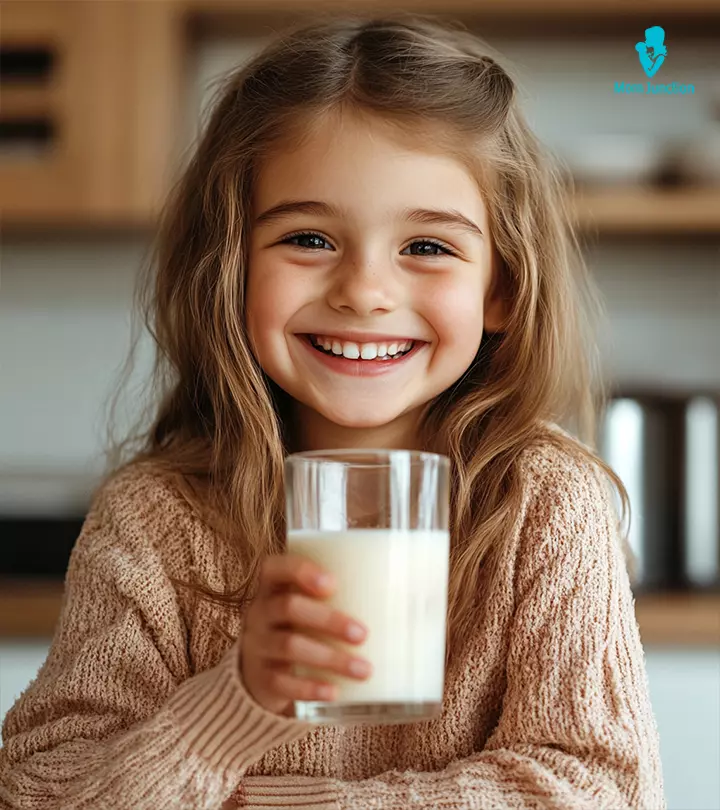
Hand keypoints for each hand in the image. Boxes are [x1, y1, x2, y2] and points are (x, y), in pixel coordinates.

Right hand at [240, 553, 371, 716]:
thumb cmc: (303, 627)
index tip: (333, 584)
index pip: (275, 567)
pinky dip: (310, 688)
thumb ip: (349, 596)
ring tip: (364, 670)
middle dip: (328, 619)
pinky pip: (282, 683)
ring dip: (330, 659)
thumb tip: (425, 598)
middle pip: (288, 607)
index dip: (300, 571)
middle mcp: (260, 612)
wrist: (259, 671)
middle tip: (363, 634)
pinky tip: (335, 693)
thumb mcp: (312, 607)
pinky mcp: (261, 680)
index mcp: (273, 587)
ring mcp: (258, 646)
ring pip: (289, 646)